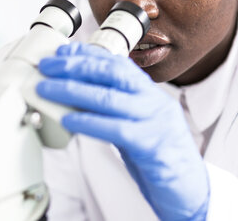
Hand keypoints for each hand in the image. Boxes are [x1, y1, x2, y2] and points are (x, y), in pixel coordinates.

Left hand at [36, 42, 208, 220]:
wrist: (189, 187)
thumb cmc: (158, 154)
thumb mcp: (135, 122)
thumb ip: (111, 108)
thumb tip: (73, 95)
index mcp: (148, 93)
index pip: (117, 63)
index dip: (87, 54)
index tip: (62, 51)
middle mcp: (153, 102)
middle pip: (112, 74)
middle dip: (76, 66)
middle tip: (48, 66)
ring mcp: (154, 122)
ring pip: (110, 98)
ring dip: (73, 91)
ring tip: (47, 89)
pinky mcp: (152, 146)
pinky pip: (116, 130)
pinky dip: (89, 123)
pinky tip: (68, 120)